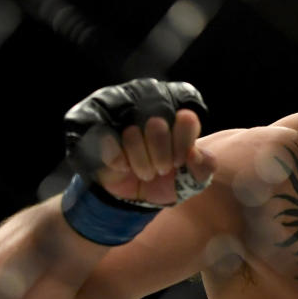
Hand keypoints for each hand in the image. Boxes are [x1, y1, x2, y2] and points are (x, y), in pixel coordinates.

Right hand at [64, 79, 214, 206]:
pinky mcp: (94, 125)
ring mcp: (119, 111)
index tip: (181, 159)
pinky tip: (123, 168)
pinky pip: (108, 142)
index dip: (184, 137)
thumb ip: (203, 166)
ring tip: (144, 171)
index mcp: (175, 112)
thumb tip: (195, 154)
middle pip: (158, 121)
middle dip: (163, 155)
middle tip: (162, 169)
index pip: (184, 112)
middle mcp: (148, 103)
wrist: (129, 195)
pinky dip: (119, 161)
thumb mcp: (190, 180)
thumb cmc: (163, 179)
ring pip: (132, 133)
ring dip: (141, 162)